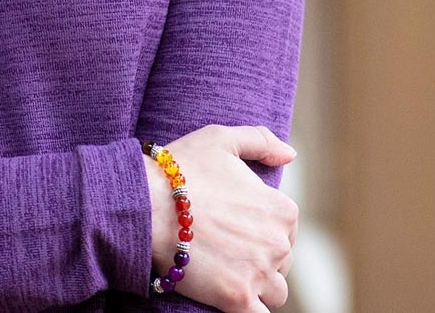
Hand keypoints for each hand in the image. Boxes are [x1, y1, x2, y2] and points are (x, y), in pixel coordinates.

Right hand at [144, 125, 298, 311]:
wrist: (143, 205)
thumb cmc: (179, 169)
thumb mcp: (220, 139)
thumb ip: (261, 141)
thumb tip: (291, 154)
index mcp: (281, 208)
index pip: (285, 228)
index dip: (261, 227)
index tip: (236, 226)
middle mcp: (278, 243)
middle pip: (281, 261)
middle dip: (259, 257)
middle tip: (226, 249)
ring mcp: (259, 274)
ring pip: (274, 292)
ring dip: (256, 287)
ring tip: (226, 274)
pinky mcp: (237, 299)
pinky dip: (250, 310)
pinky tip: (232, 300)